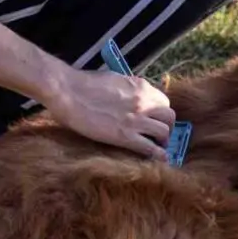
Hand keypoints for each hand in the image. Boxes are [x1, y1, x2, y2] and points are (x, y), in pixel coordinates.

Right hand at [46, 67, 174, 160]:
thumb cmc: (84, 83)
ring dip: (162, 141)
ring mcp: (136, 119)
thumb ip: (129, 90)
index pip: (164, 101)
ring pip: (164, 133)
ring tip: (156, 147)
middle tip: (158, 135)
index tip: (155, 121)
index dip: (161, 113)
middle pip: (169, 117)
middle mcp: (143, 102)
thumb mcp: (115, 79)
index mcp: (141, 86)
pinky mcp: (125, 136)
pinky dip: (157, 155)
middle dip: (167, 127)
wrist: (68, 92)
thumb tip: (132, 98)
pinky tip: (158, 159)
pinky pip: (150, 149)